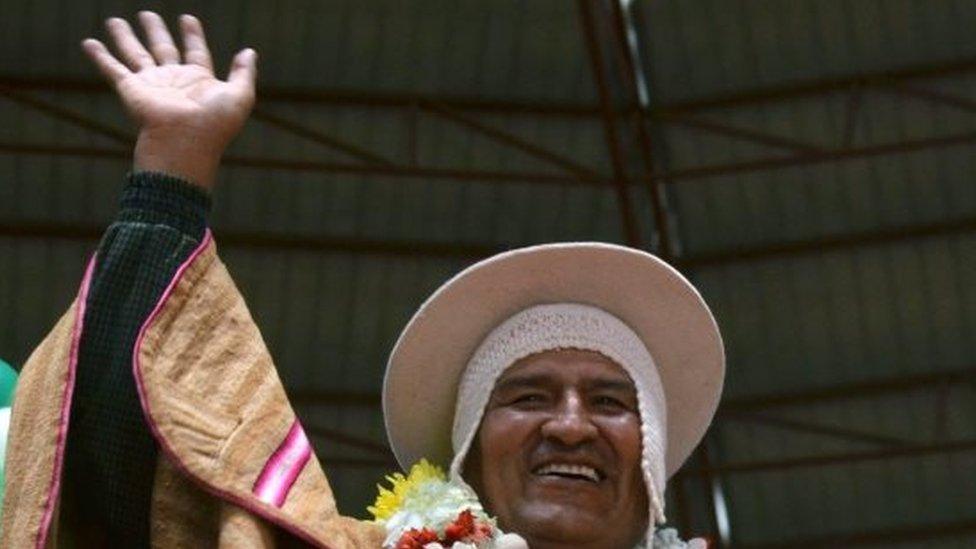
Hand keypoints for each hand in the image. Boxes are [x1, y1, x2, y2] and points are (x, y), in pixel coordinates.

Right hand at [82, 11, 256, 188]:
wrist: (187, 141)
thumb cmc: (216, 123)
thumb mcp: (240, 95)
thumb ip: (244, 73)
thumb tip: (249, 52)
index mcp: (199, 81)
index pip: (195, 52)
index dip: (192, 35)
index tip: (188, 19)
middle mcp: (173, 81)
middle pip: (163, 49)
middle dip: (156, 31)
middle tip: (148, 14)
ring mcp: (151, 85)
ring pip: (135, 54)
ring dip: (125, 37)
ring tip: (115, 20)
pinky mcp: (131, 89)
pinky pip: (112, 68)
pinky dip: (100, 56)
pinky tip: (89, 42)